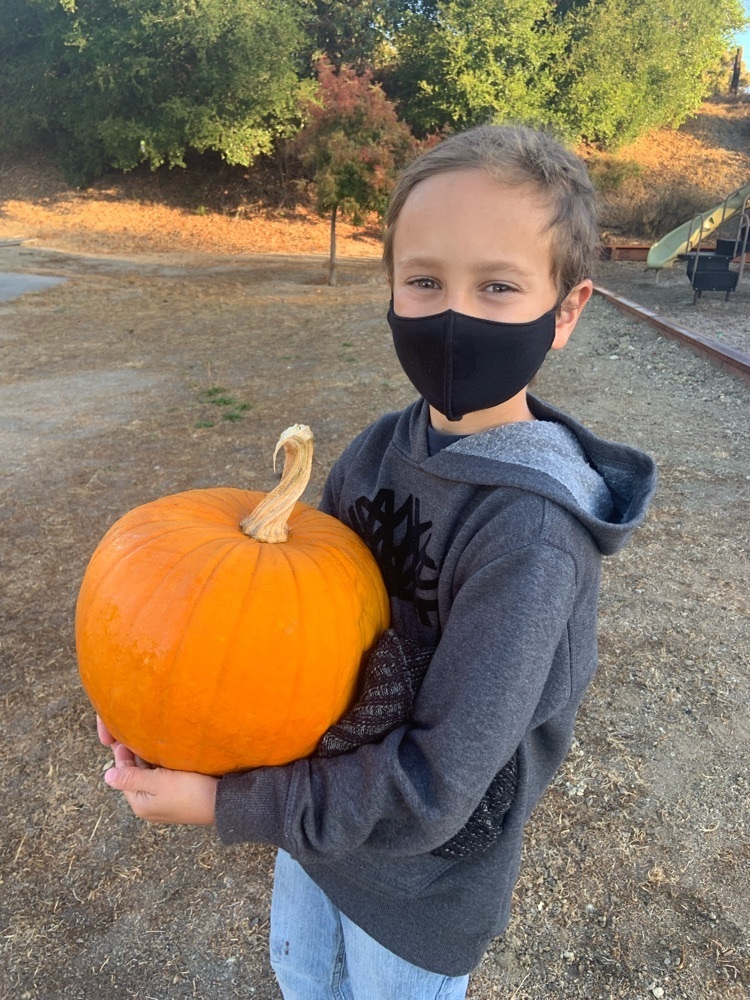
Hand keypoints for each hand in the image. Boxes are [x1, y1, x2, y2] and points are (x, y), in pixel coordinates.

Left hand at [99, 721, 216, 824]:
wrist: (223, 803)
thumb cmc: (190, 793)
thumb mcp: (159, 783)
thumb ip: (132, 778)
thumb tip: (105, 776)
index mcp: (139, 803)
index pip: (123, 774)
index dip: (122, 754)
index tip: (122, 733)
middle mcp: (148, 803)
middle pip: (135, 773)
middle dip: (135, 754)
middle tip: (137, 729)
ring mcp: (163, 799)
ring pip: (149, 773)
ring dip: (148, 757)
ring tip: (151, 735)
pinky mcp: (177, 793)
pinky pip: (162, 776)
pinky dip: (161, 763)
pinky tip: (166, 749)